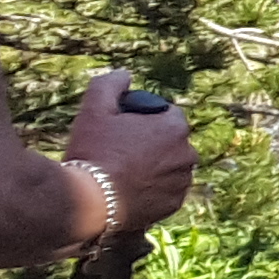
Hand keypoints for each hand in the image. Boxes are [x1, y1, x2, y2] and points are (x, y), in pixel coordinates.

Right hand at [63, 70, 191, 232]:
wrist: (90, 201)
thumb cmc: (93, 152)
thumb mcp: (94, 110)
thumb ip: (109, 85)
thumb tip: (125, 75)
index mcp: (175, 127)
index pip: (165, 116)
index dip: (142, 121)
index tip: (121, 130)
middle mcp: (188, 153)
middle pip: (168, 142)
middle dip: (150, 144)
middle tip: (119, 152)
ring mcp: (183, 181)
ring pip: (168, 168)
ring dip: (153, 168)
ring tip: (122, 173)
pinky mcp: (174, 204)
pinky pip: (165, 192)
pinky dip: (152, 190)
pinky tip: (129, 190)